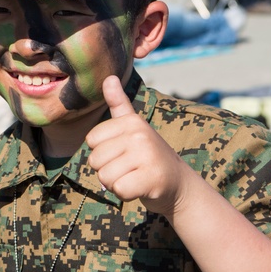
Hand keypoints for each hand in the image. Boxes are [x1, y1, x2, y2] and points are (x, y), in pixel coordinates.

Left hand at [85, 76, 195, 217]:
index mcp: (131, 121)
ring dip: (116, 183)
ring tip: (134, 177)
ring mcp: (147, 156)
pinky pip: (118, 189)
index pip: (91, 140)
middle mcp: (140, 134)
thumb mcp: (133, 127)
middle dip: (108, 170)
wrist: (179, 185)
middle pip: (95, 159)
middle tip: (129, 168)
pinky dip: (125, 194)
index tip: (122, 152)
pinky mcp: (152, 178)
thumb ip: (119, 103)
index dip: (102, 152)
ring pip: (105, 176)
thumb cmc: (148, 156)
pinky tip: (140, 188)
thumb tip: (109, 77)